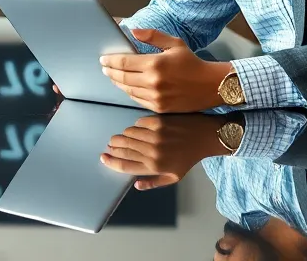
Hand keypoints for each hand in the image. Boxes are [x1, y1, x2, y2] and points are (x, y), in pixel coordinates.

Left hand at [99, 28, 229, 112]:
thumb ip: (152, 36)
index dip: (110, 61)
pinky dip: (129, 92)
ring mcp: (155, 97)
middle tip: (105, 67)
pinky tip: (127, 86)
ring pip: (127, 89)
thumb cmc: (193, 63)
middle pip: (122, 77)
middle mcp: (153, 82)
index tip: (103, 59)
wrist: (211, 86)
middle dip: (110, 71)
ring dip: (117, 82)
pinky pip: (137, 99)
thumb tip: (132, 31)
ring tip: (113, 76)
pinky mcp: (159, 107)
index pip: (123, 62)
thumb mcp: (174, 43)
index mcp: (155, 64)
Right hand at [100, 114, 227, 189]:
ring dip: (122, 136)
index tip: (104, 158)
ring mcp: (154, 135)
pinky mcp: (157, 122)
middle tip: (110, 146)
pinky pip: (137, 123)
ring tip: (121, 138)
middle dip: (113, 147)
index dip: (111, 162)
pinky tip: (136, 129)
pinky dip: (134, 126)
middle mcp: (152, 151)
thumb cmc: (188, 159)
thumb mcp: (173, 177)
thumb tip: (136, 185)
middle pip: (122, 149)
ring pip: (127, 134)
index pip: (124, 165)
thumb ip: (154, 183)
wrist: (203, 137)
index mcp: (154, 166)